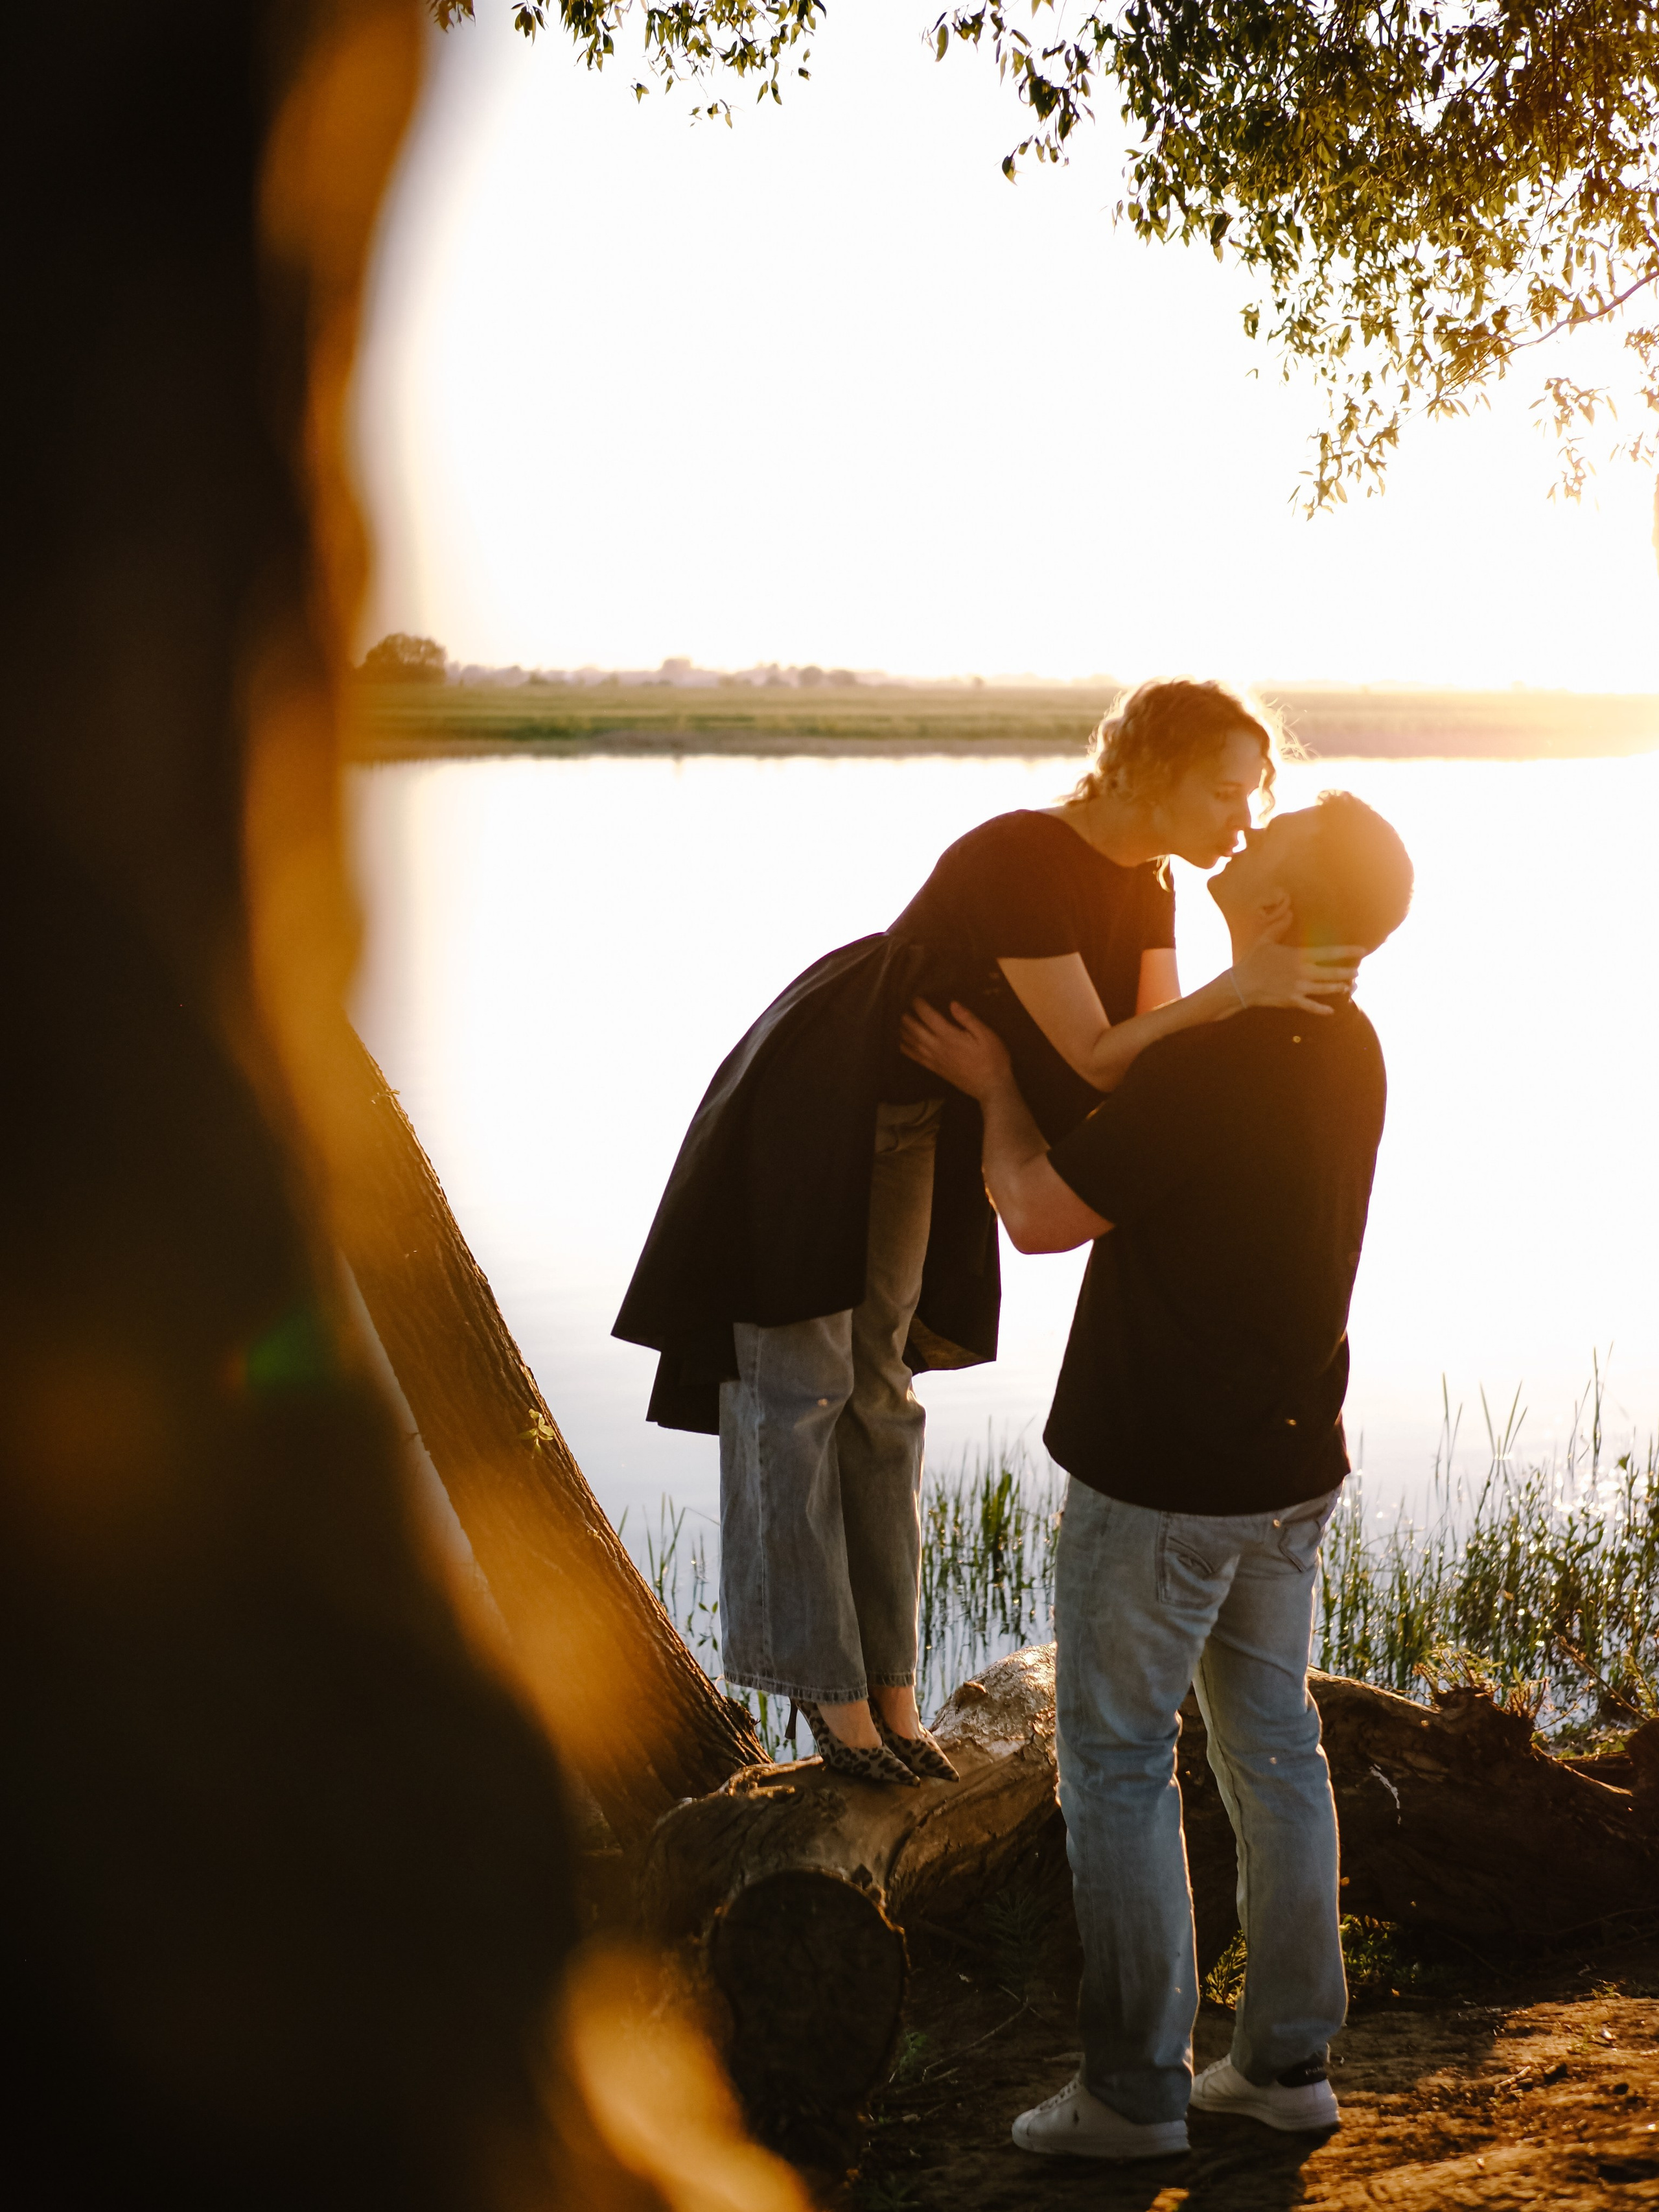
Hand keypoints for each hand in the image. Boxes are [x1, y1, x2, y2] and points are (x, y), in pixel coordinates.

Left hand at [899, 998, 1013, 1101]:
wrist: (991, 1087)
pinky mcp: (936, 1069)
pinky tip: (901, 1045)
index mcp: (950, 1037)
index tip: (915, 998)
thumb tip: (953, 1004)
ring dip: (903, 1032)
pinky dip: (907, 1050)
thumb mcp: (987, 1035)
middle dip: (907, 1017)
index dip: (920, 1006)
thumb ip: (968, 1019)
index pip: (929, 1017)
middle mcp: (938, 1047)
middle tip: (902, 1008)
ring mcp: (935, 1060)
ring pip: (913, 1044)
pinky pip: (916, 1058)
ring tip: (898, 1022)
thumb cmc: (993, 1059)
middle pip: (915, 1030)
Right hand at [1230, 906, 1364, 1017]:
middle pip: (1332, 973)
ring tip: (1348, 987)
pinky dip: (1322, 1009)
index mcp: (1298, 956)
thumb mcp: (1265, 940)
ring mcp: (1298, 988)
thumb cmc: (1253, 960)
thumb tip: (1290, 912)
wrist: (1241, 984)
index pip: (1329, 953)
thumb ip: (1279, 926)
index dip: (1348, 951)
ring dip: (1339, 988)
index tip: (1362, 950)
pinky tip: (1332, 1010)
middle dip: (1347, 972)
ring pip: (1325, 989)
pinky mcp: (1292, 1001)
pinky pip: (1311, 1006)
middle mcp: (1302, 972)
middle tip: (1358, 972)